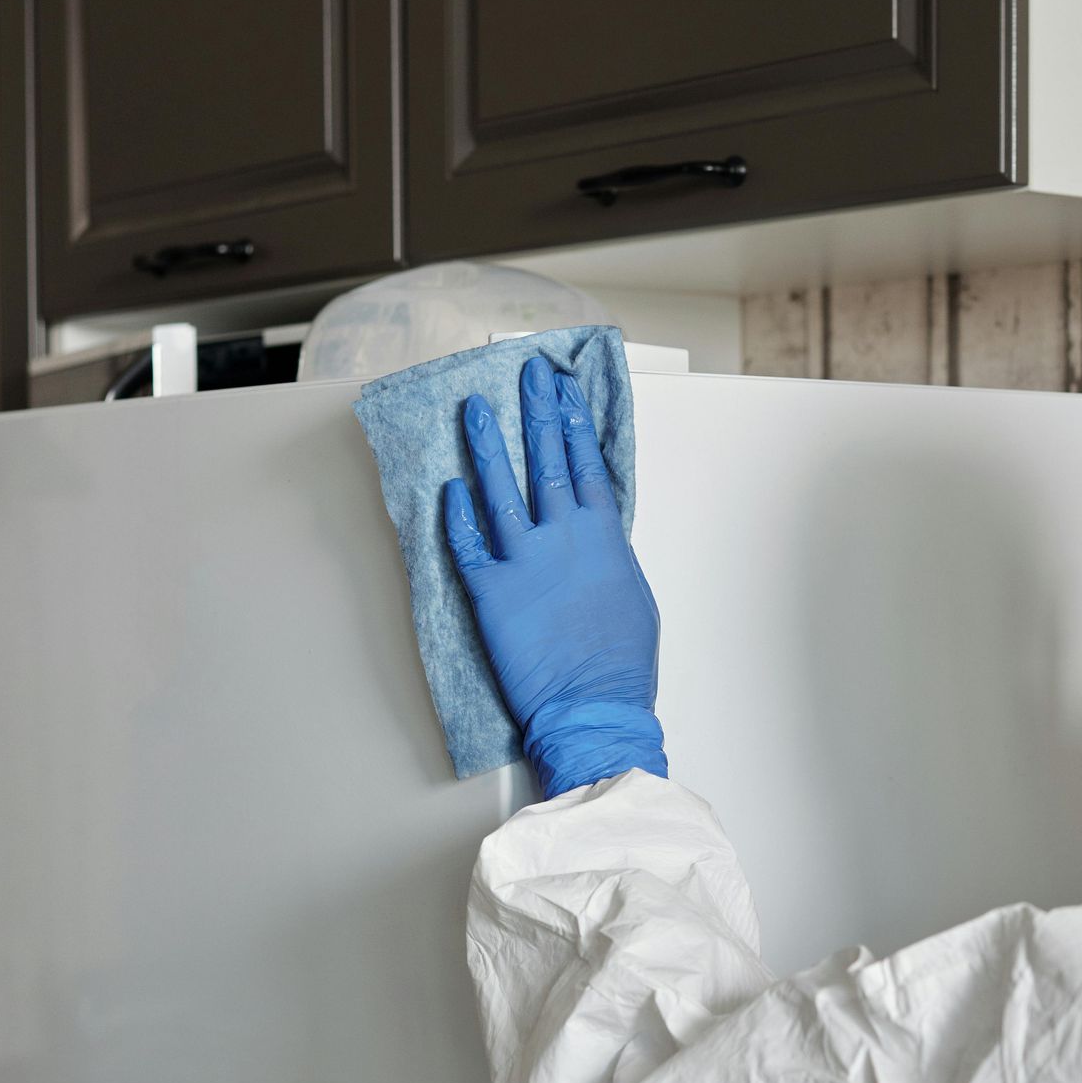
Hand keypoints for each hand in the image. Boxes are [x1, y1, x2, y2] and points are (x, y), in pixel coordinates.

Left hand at [443, 356, 666, 796]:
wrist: (595, 706)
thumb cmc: (621, 663)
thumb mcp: (633, 596)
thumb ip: (609, 556)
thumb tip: (595, 537)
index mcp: (603, 537)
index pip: (586, 464)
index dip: (573, 424)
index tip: (563, 391)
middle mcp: (563, 538)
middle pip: (547, 461)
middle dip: (537, 414)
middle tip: (527, 375)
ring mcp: (524, 561)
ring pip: (500, 490)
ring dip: (487, 446)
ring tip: (475, 411)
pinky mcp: (490, 591)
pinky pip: (467, 543)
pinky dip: (456, 515)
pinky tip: (448, 488)